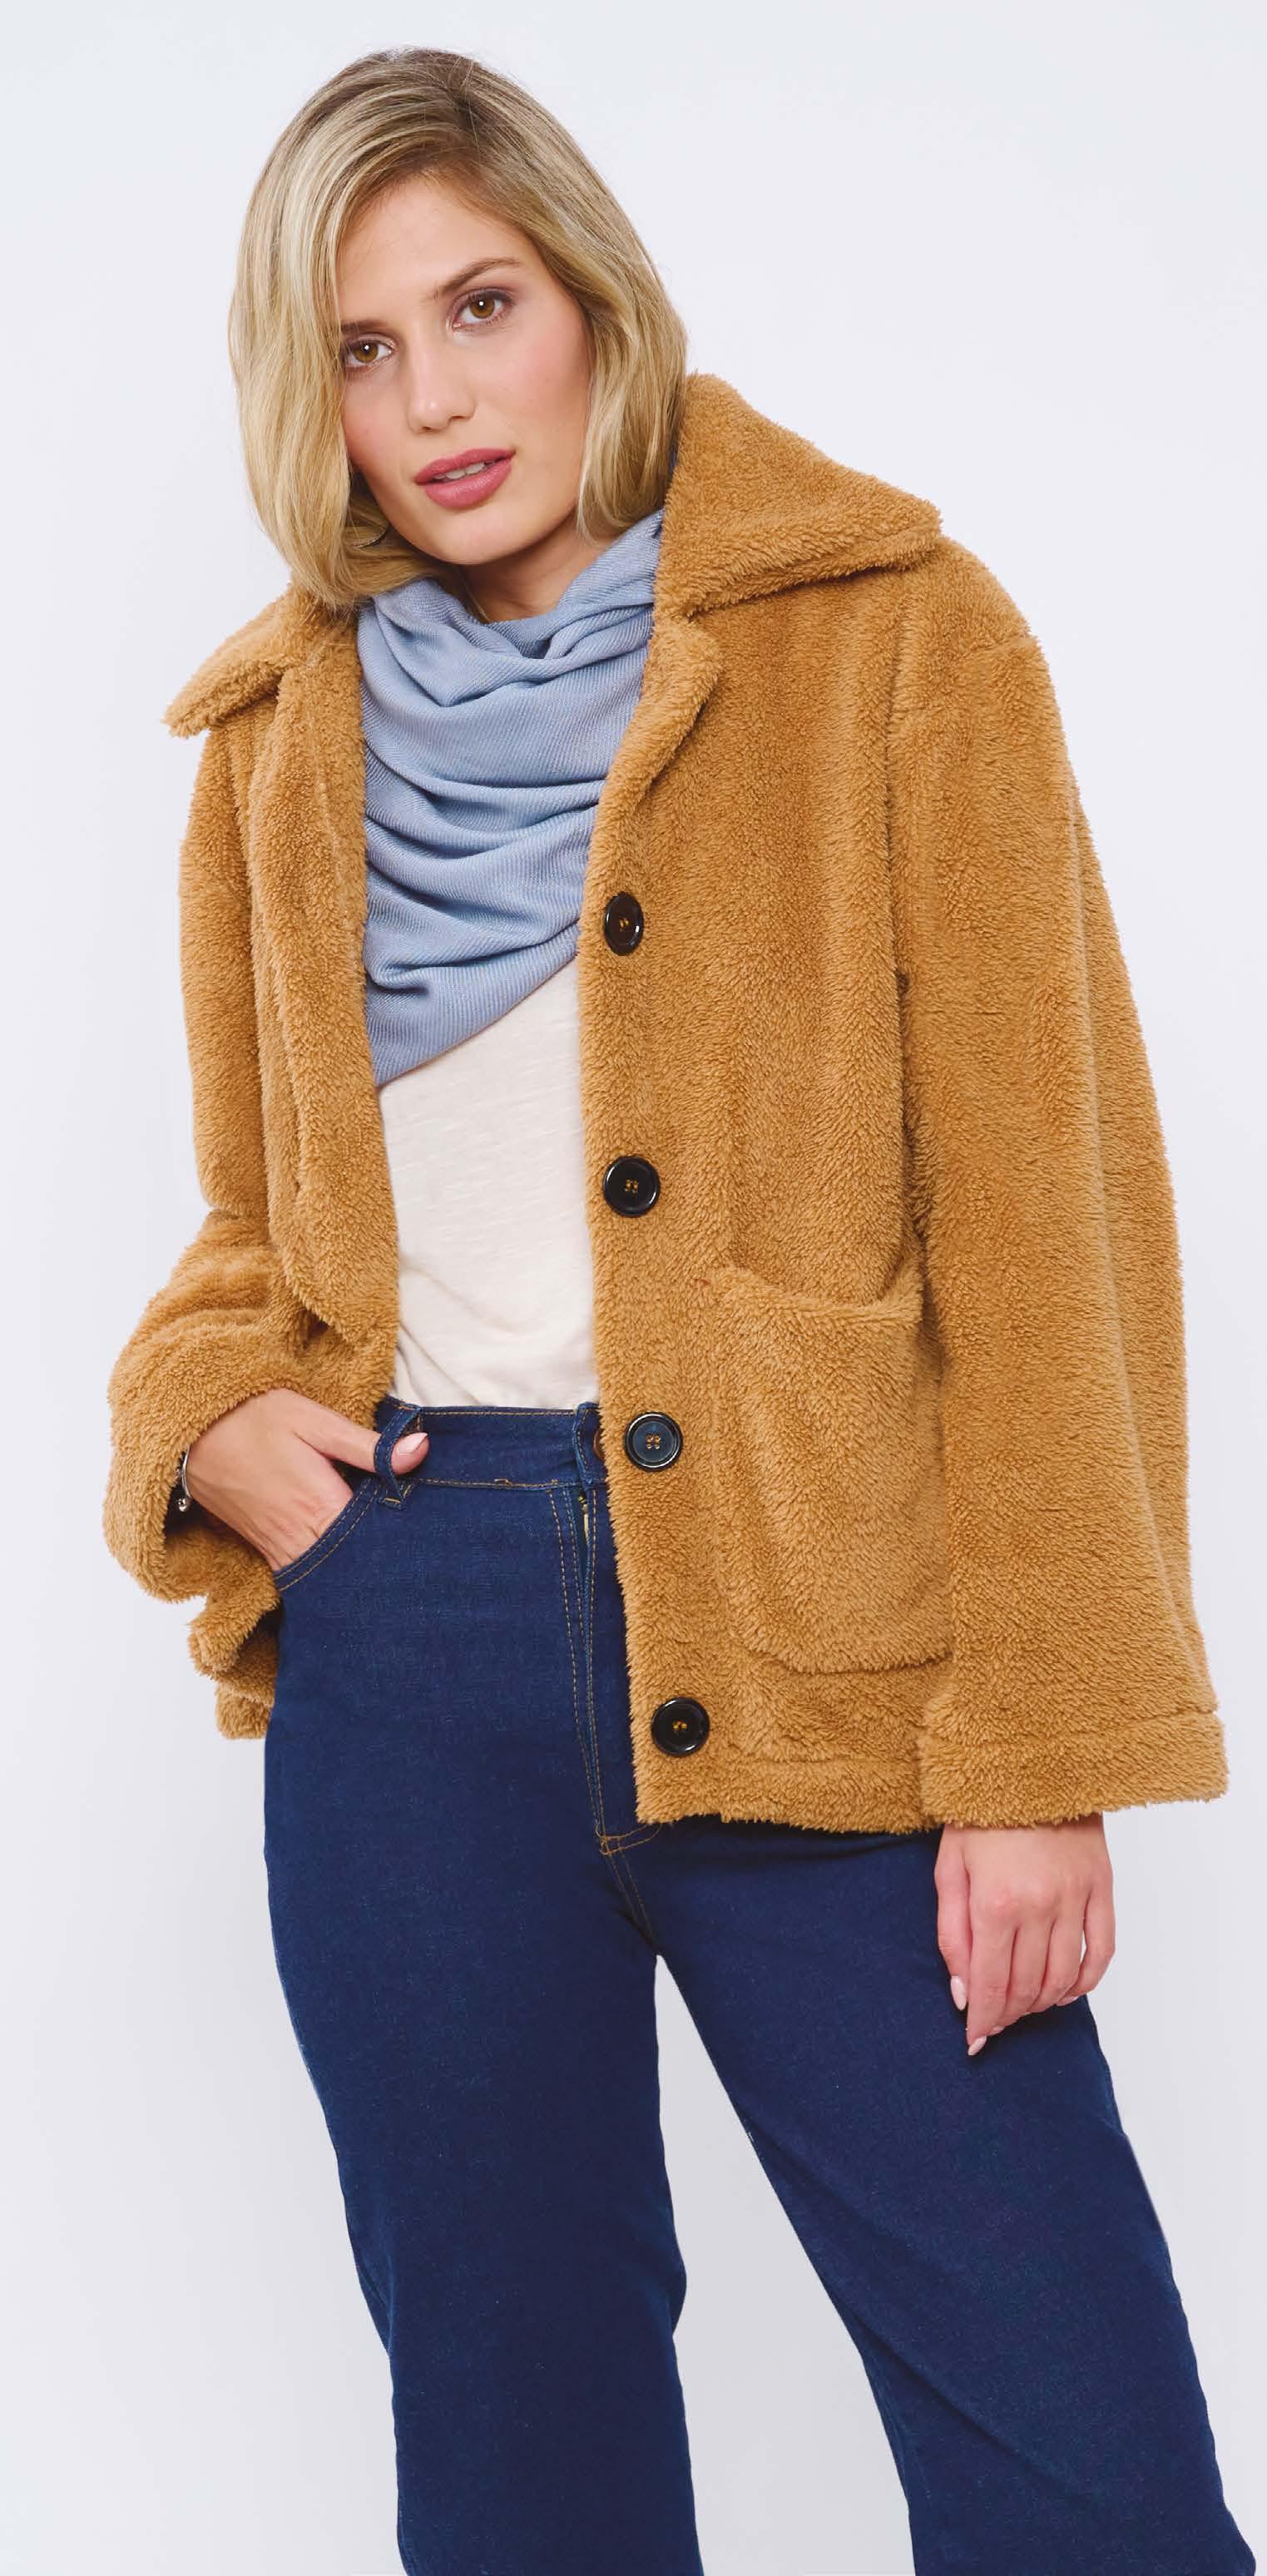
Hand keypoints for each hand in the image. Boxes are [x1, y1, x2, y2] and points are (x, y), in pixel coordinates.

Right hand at [183, 1389, 428, 1573]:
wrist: (191, 1432)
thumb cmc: (255, 1418)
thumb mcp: (314, 1421)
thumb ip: (368, 1446)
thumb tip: (422, 1450)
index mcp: (321, 1506)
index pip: (377, 1540)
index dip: (405, 1538)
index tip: (427, 1530)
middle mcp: (302, 1539)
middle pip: (356, 1566)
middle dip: (385, 1559)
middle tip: (416, 1551)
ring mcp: (280, 1549)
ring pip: (331, 1575)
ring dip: (357, 1565)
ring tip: (387, 1555)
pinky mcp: (266, 1550)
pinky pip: (305, 1571)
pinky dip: (329, 1566)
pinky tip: (348, 1554)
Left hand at [934, 1816, 1114, 2054]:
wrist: (1028, 1765)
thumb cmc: (980, 1816)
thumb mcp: (949, 1870)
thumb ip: (952, 1934)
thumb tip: (963, 1992)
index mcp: (996, 1903)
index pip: (991, 1984)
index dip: (983, 2020)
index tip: (974, 2041)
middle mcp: (1040, 1906)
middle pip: (1027, 1986)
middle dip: (1008, 2013)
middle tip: (996, 2020)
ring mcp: (1076, 1899)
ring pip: (1064, 1977)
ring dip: (1042, 2002)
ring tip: (1023, 2006)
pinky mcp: (1102, 1888)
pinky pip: (1102, 1951)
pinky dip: (1085, 1981)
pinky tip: (1065, 1990)